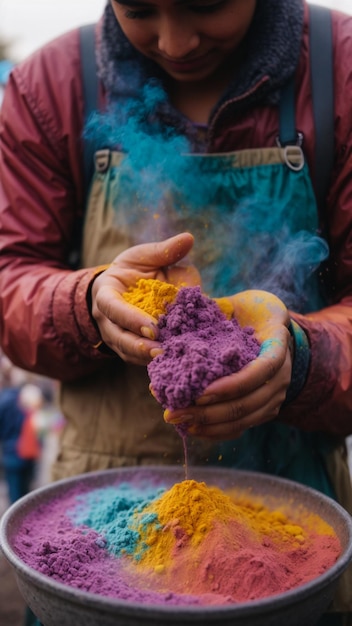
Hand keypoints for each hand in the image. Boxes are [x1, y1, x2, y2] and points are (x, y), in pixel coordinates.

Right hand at [91, 232, 199, 364]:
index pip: (112, 308)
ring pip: (128, 352)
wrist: (126, 288)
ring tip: (168, 358)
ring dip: (146, 357)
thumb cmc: (134, 269)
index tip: (152, 326)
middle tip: (160, 350)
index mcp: (106, 294)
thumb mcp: (145, 256)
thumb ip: (164, 251)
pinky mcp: (130, 349)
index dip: (130, 318)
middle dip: (138, 345)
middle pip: (118, 337)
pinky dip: (154, 362)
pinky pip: (138, 360)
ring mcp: (116, 337)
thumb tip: (188, 238)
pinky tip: (172, 361)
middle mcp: (107, 320)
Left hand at [164, 290, 292, 439]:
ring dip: (208, 424)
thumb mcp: (239, 303)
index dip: (233, 384)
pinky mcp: (264, 410)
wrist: (273, 330)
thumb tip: (176, 310)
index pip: (262, 370)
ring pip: (244, 419)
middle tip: (174, 411)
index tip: (201, 392)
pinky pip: (242, 427)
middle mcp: (281, 376)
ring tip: (177, 420)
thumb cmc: (251, 312)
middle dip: (209, 412)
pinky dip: (216, 431)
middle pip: (248, 402)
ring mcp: (274, 396)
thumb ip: (215, 308)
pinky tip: (191, 429)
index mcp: (277, 345)